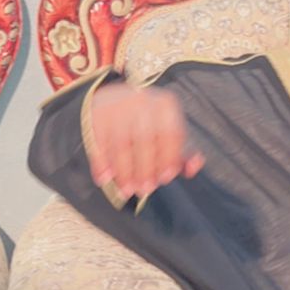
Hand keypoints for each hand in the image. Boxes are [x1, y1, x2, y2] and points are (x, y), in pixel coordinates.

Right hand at [86, 81, 204, 199]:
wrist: (112, 99)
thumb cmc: (148, 123)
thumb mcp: (168, 131)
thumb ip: (183, 152)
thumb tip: (193, 167)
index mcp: (165, 104)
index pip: (170, 133)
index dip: (169, 158)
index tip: (166, 179)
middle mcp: (142, 101)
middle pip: (145, 139)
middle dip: (145, 169)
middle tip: (144, 190)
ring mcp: (117, 106)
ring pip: (121, 143)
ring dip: (124, 171)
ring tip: (126, 190)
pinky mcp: (96, 113)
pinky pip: (99, 142)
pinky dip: (101, 163)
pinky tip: (104, 179)